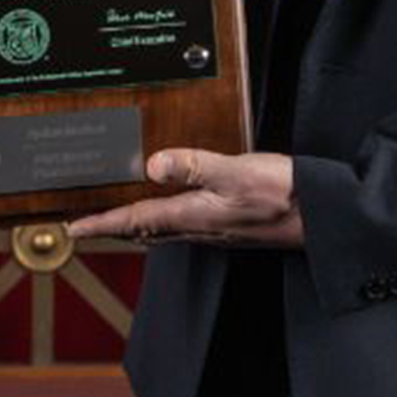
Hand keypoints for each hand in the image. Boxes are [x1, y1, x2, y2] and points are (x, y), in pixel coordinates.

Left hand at [63, 149, 303, 247]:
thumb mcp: (237, 172)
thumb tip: (152, 165)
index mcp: (194, 216)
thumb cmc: (286, 195)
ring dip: (135, 226)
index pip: (135, 221)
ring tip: (114, 220)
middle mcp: (199, 227)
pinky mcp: (230, 225)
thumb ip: (195, 166)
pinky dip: (162, 220)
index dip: (102, 224)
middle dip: (112, 228)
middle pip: (143, 230)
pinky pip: (183, 225)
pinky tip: (168, 211)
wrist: (324, 218)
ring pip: (162, 230)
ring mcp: (215, 229)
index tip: (72, 229)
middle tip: (85, 227)